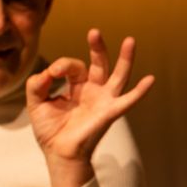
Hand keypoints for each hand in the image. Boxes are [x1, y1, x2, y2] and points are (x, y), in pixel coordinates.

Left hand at [27, 29, 154, 186]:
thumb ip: (36, 85)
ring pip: (118, 76)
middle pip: (100, 64)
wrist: (58, 154)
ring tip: (130, 41)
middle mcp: (93, 91)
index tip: (50, 75)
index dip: (60, 66)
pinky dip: (139, 91)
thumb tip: (46, 72)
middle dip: (98, 47)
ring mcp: (103, 101)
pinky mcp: (109, 112)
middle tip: (94, 32)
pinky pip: (127, 101)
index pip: (73, 67)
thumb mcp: (36, 103)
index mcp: (77, 87)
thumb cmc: (50, 131)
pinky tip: (150, 79)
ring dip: (125, 59)